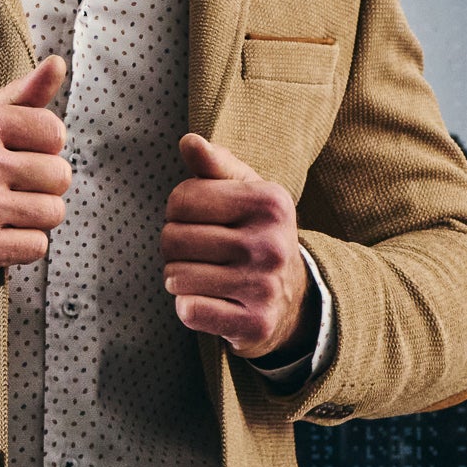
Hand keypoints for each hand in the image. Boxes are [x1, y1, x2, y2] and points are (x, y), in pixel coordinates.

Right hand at [0, 56, 71, 289]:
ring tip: (4, 213)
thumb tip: (58, 63)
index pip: (53, 132)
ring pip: (53, 212)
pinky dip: (23, 246)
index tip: (18, 155)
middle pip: (59, 175)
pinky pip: (37, 246)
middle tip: (10, 189)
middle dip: (42, 186)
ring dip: (35, 218)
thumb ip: (18, 95)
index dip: (43, 148)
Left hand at [161, 133, 311, 358]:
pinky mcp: (255, 324)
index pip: (182, 197)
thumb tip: (189, 141)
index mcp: (270, 202)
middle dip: (174, 246)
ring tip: (204, 275)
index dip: (178, 210)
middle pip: (173, 238)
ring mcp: (265, 287)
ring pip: (176, 276)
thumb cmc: (257, 234)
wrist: (293, 300)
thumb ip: (214, 165)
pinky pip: (189, 310)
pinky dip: (189, 307)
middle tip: (198, 252)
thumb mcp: (246, 193)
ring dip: (179, 278)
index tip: (199, 220)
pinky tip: (212, 301)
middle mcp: (272, 244)